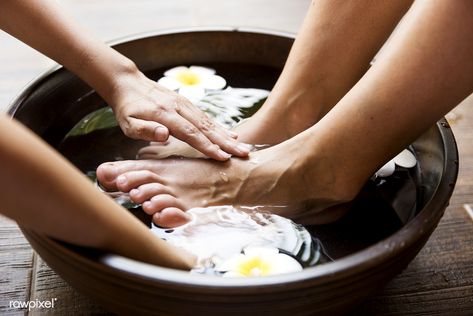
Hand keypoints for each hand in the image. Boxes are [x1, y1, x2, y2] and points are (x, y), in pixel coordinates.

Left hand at [107, 71, 251, 160]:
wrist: (129, 83)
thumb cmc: (127, 108)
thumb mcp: (127, 122)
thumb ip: (144, 130)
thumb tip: (164, 134)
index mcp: (165, 115)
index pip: (190, 133)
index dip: (207, 146)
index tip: (223, 157)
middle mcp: (179, 108)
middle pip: (206, 128)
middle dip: (226, 142)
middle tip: (243, 153)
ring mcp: (185, 105)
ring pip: (209, 122)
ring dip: (226, 135)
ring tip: (242, 145)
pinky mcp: (187, 104)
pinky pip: (206, 118)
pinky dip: (219, 127)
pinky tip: (230, 134)